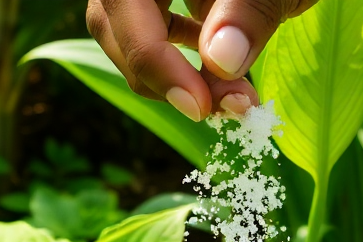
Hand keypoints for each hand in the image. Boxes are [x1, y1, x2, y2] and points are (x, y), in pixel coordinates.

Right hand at [85, 0, 316, 120]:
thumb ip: (249, 13)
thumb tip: (220, 62)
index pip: (125, 4)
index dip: (153, 59)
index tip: (198, 105)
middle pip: (113, 20)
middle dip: (157, 74)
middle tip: (210, 110)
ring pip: (126, 29)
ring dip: (168, 72)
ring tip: (224, 96)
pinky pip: (151, 23)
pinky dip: (178, 55)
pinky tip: (218, 71)